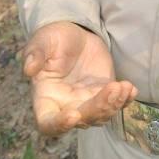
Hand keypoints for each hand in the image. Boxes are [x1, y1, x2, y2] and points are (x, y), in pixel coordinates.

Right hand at [22, 21, 138, 135]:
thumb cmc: (52, 39)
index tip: (73, 115)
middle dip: (98, 108)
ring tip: (123, 86)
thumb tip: (28, 69)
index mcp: (45, 99)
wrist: (74, 34)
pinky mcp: (103, 94)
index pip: (48, 123)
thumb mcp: (42, 41)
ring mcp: (86, 102)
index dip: (59, 125)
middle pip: (82, 121)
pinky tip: (130, 89)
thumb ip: (35, 54)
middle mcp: (66, 106)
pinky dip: (125, 100)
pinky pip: (116, 104)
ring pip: (101, 116)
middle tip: (111, 88)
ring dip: (114, 104)